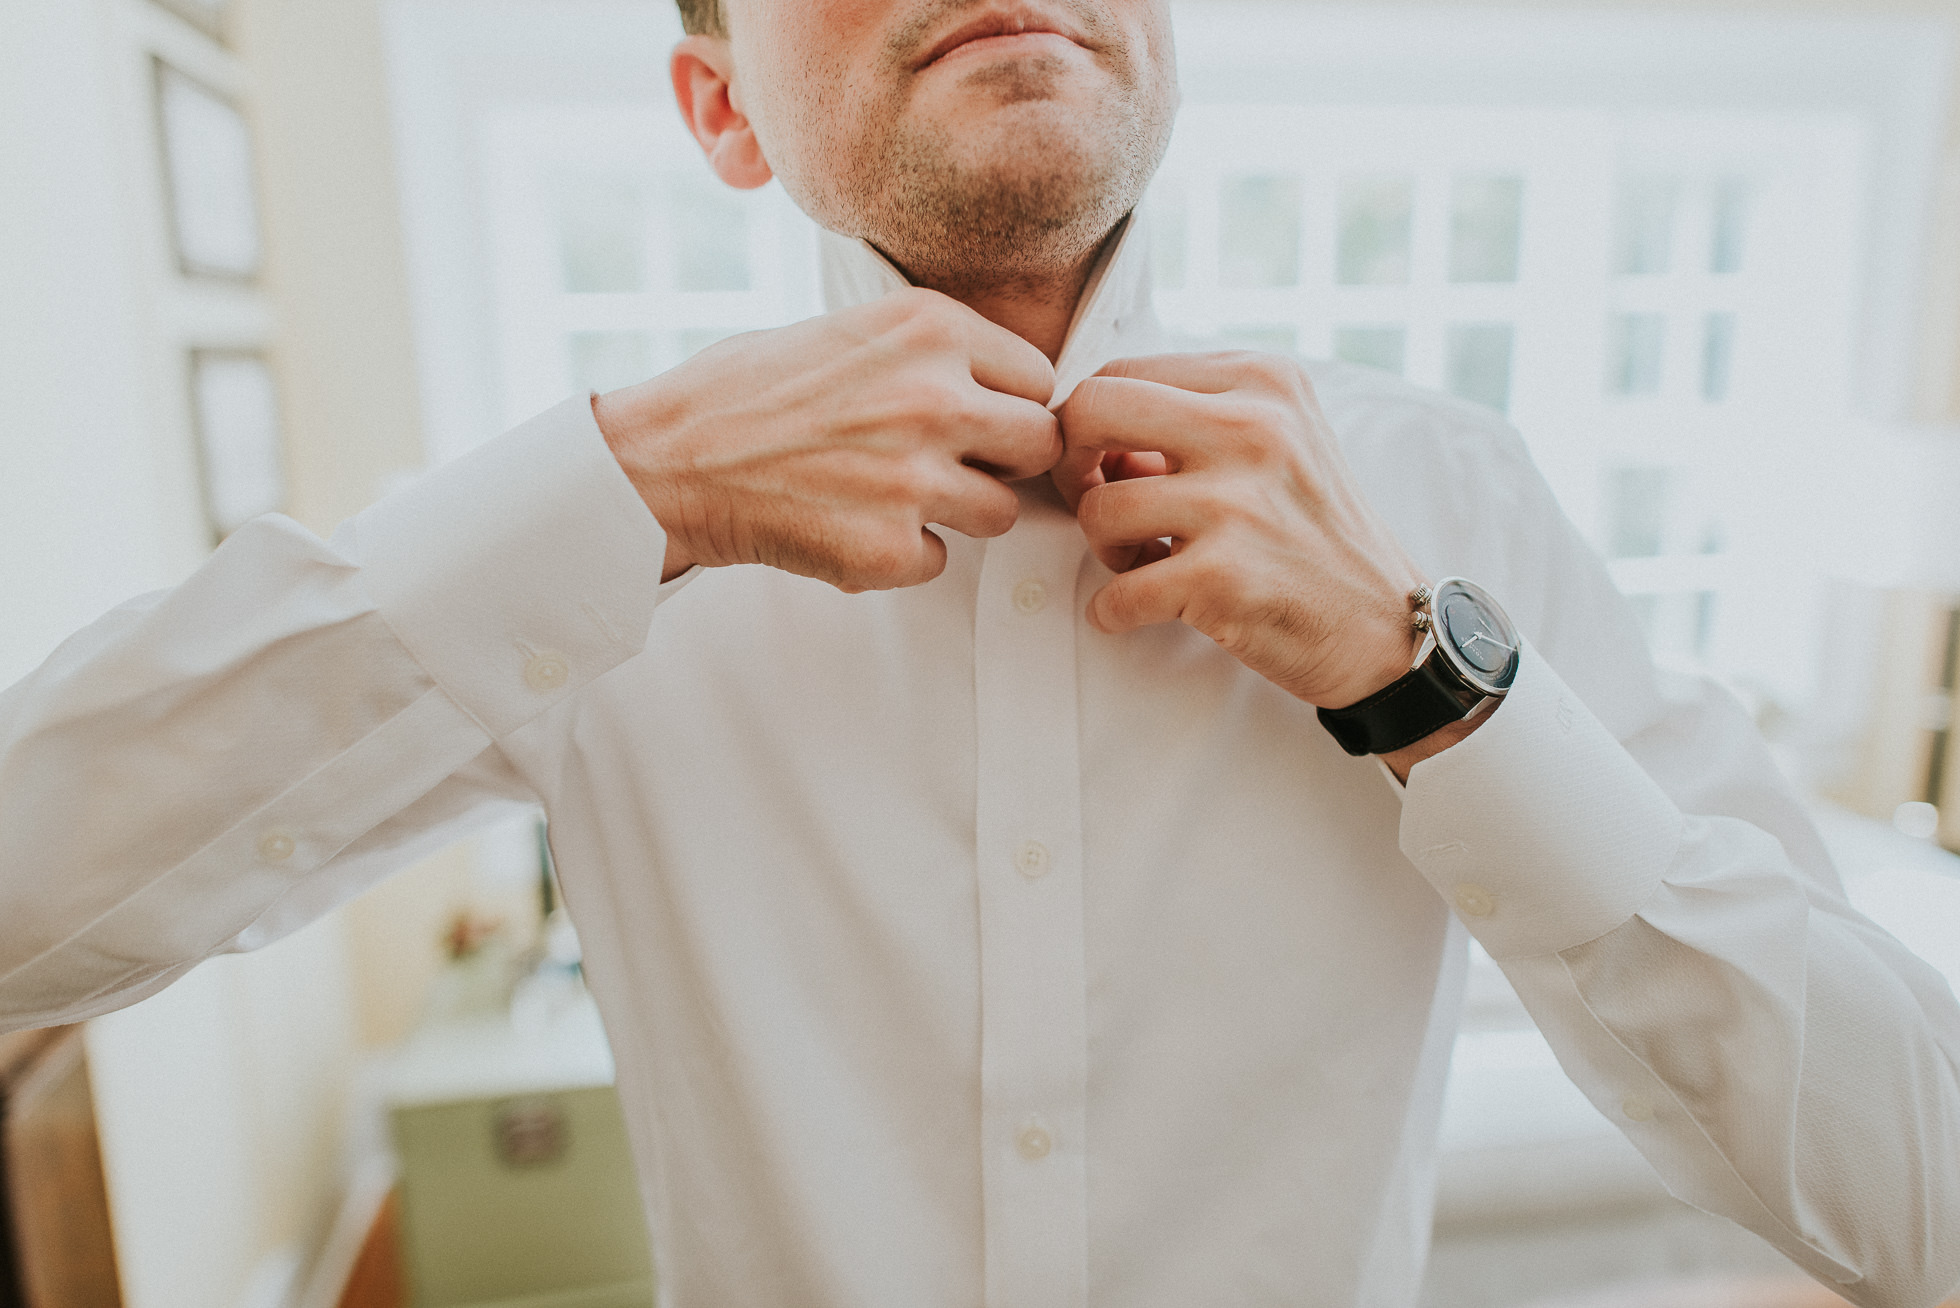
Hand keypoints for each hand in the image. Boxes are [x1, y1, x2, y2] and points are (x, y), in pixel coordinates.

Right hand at [594, 289, 1060, 591]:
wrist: (666, 461)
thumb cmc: (746, 392)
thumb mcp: (848, 327)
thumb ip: (931, 350)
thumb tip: (1005, 384)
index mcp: (928, 328)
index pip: (1038, 377)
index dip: (1010, 403)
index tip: (976, 417)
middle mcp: (933, 397)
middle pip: (1042, 445)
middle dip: (1006, 461)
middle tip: (954, 464)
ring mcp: (914, 478)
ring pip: (1002, 513)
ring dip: (958, 514)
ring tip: (892, 496)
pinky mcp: (889, 548)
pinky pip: (940, 561)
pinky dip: (904, 555)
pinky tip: (851, 526)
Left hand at [1054, 351, 1428, 712]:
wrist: (1385, 630)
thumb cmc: (1315, 535)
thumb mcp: (1277, 442)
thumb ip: (1192, 419)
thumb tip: (1089, 428)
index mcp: (1262, 381)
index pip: (1119, 373)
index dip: (1091, 426)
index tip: (1109, 468)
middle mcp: (1253, 428)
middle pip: (1090, 411)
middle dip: (1072, 466)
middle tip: (1098, 502)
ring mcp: (1237, 504)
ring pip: (1098, 508)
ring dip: (1104, 547)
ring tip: (1143, 562)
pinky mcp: (1223, 578)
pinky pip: (1116, 592)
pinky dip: (1113, 611)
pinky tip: (1143, 610)